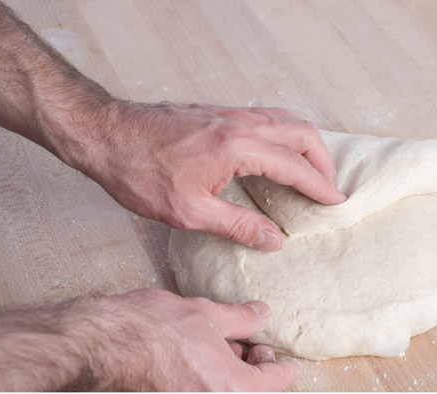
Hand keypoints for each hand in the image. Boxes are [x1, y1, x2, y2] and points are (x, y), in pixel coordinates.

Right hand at [70, 289, 299, 390]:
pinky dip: (205, 378)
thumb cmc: (144, 330)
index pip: (277, 379)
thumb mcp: (205, 313)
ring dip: (229, 371)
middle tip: (251, 345)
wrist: (92, 346)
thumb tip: (261, 314)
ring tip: (219, 346)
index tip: (285, 358)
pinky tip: (194, 356)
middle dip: (255, 366)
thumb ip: (241, 318)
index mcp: (235, 387)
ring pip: (225, 392)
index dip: (283, 363)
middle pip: (253, 389)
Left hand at [73, 102, 344, 249]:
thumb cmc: (137, 171)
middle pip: (301, 133)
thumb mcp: (189, 211)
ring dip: (305, 144)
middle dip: (322, 161)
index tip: (335, 203)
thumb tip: (275, 239)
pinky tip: (276, 153)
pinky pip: (265, 116)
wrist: (101, 134)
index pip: (294, 166)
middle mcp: (238, 123)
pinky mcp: (215, 111)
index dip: (320, 187)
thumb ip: (239, 225)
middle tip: (328, 188)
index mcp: (237, 147)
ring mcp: (227, 113)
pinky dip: (283, 134)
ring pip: (285, 119)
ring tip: (309, 170)